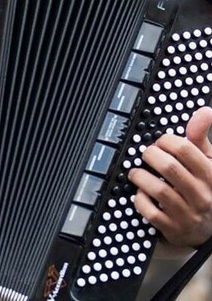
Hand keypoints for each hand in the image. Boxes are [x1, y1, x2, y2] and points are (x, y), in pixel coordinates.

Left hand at [129, 106, 211, 246]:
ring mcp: (188, 214)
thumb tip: (205, 111)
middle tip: (146, 155)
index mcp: (210, 175)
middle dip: (150, 155)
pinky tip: (141, 193)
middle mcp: (201, 195)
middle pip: (169, 167)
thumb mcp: (208, 162)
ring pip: (157, 189)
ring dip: (140, 176)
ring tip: (136, 172)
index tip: (160, 142)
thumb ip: (201, 137)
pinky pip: (150, 211)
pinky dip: (140, 200)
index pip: (185, 149)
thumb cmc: (204, 188)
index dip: (166, 140)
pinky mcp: (173, 229)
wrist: (209, 229)